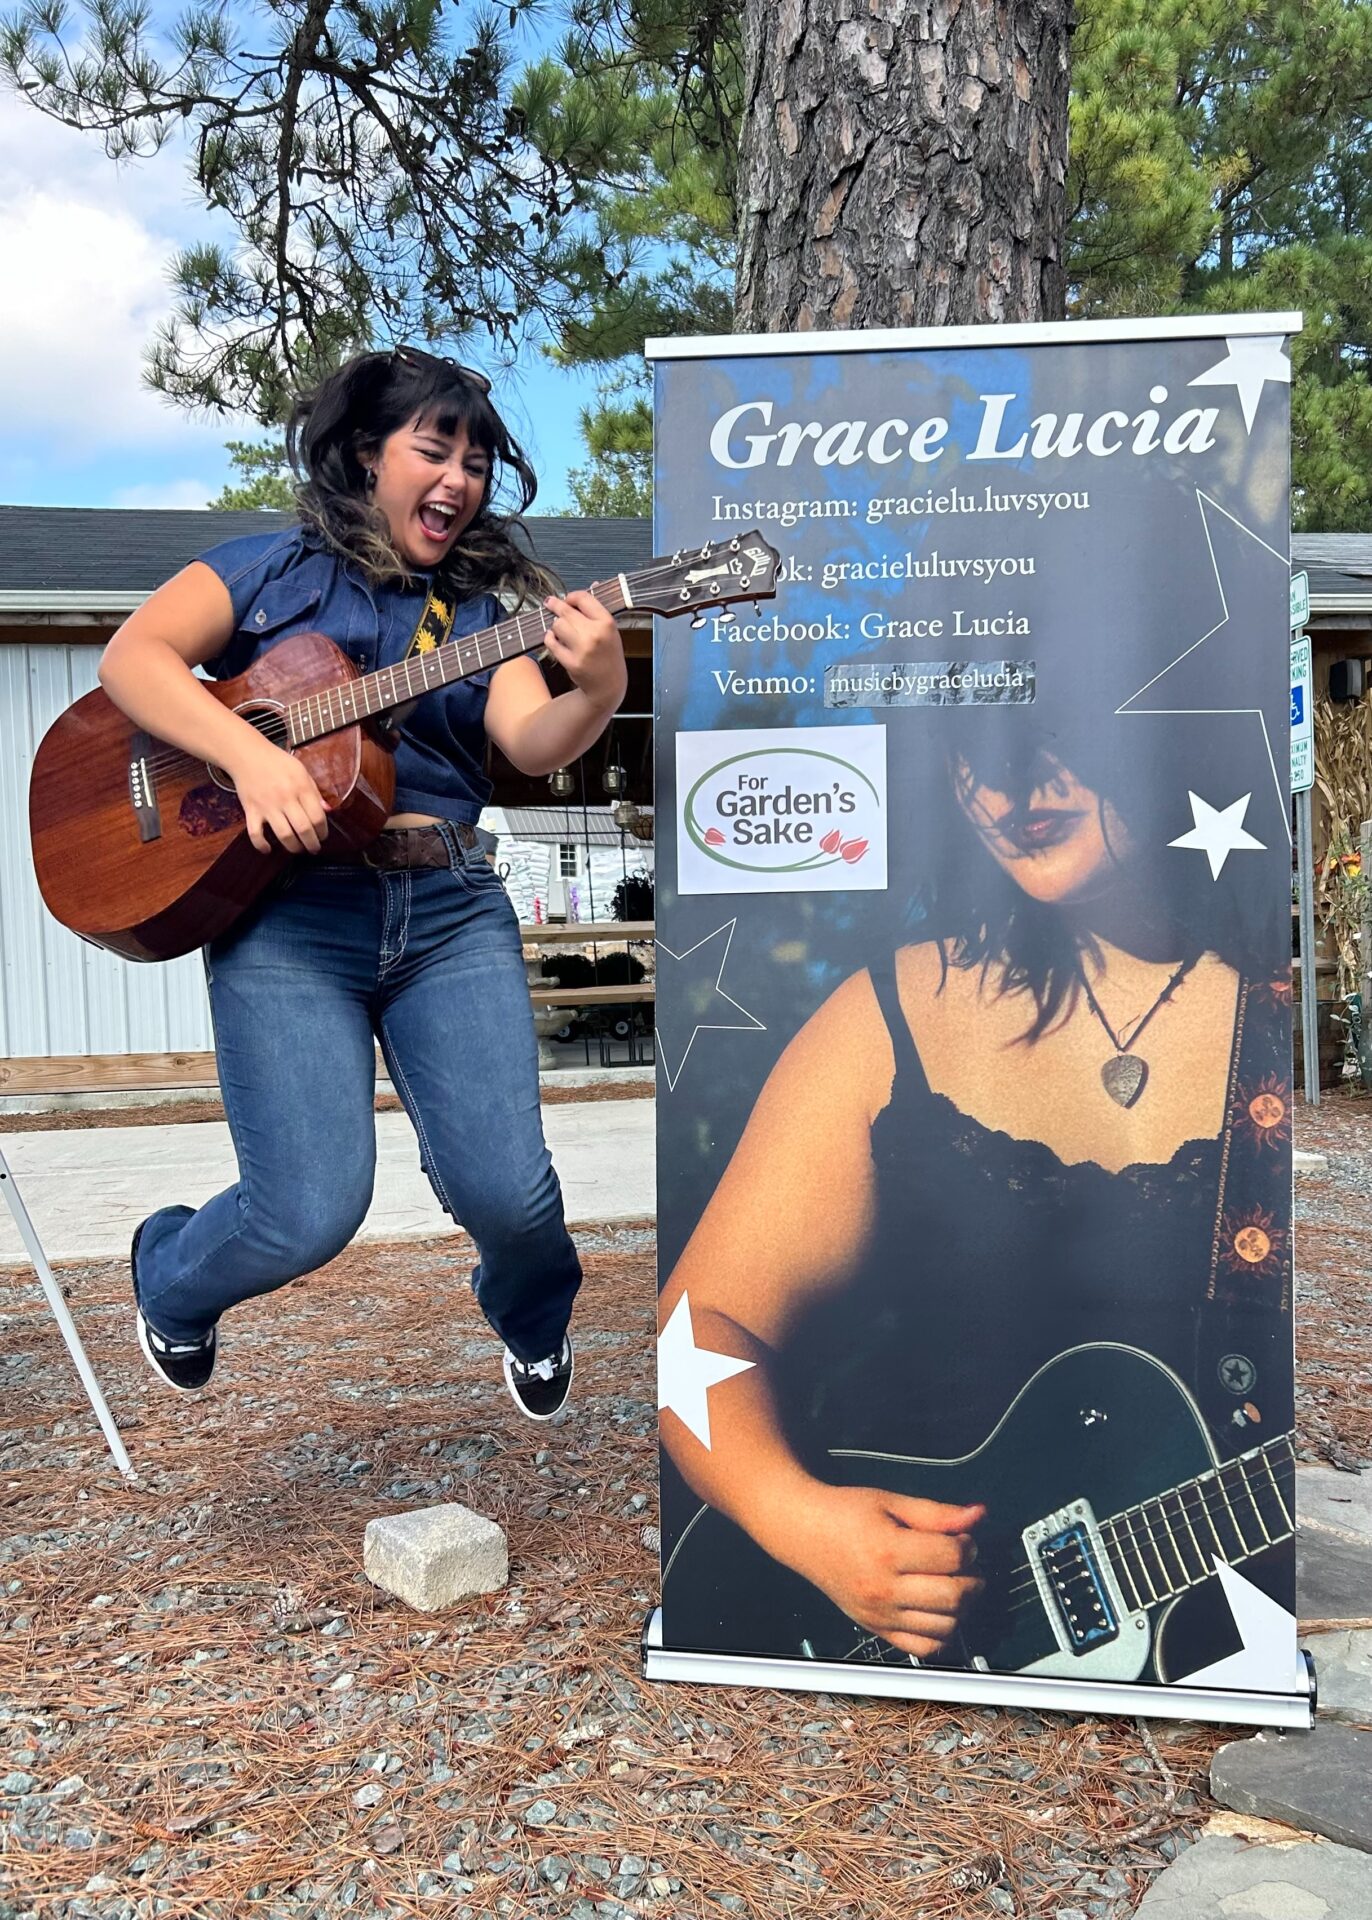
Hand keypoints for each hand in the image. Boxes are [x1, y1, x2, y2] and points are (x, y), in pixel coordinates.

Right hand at [224, 731, 330, 855]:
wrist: (247, 755)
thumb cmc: (277, 762)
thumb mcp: (301, 771)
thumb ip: (314, 791)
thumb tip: (328, 811)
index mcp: (300, 787)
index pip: (317, 816)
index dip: (323, 831)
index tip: (323, 836)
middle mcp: (285, 798)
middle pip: (303, 829)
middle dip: (312, 844)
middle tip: (314, 848)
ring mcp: (267, 806)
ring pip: (284, 835)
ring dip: (293, 847)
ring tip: (297, 848)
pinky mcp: (251, 811)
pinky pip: (255, 834)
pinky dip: (261, 845)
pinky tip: (268, 849)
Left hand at [542, 590, 627, 713]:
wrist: (608, 685)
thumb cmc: (609, 656)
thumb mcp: (611, 630)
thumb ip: (598, 609)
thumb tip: (592, 585)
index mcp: (607, 623)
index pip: (583, 598)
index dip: (571, 596)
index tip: (567, 599)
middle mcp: (595, 634)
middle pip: (566, 610)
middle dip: (556, 606)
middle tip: (550, 603)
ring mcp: (582, 649)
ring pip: (557, 625)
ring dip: (556, 626)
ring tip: (561, 630)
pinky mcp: (571, 662)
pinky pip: (551, 642)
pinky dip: (550, 639)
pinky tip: (555, 640)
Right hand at [781, 1484, 983, 1658]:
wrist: (803, 1531)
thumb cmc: (843, 1513)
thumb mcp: (891, 1501)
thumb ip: (936, 1513)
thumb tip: (976, 1516)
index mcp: (888, 1550)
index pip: (952, 1557)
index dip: (968, 1545)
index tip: (963, 1538)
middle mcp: (883, 1588)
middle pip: (954, 1595)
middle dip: (972, 1576)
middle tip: (964, 1562)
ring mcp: (880, 1614)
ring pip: (945, 1626)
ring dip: (961, 1606)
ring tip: (952, 1583)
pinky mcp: (876, 1629)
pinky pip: (923, 1649)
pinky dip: (941, 1634)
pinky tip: (939, 1610)